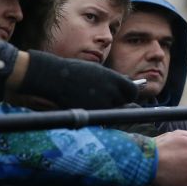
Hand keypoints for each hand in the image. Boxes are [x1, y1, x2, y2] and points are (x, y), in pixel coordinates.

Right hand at [19, 50, 137, 108]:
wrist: (53, 77)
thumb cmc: (76, 71)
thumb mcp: (98, 71)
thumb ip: (114, 79)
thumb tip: (130, 83)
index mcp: (114, 79)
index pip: (132, 91)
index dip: (131, 93)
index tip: (128, 94)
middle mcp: (110, 92)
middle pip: (124, 102)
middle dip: (121, 100)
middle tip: (113, 98)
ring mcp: (100, 104)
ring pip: (113, 109)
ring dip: (109, 106)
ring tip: (97, 98)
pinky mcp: (89, 112)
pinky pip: (100, 114)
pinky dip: (98, 111)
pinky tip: (90, 103)